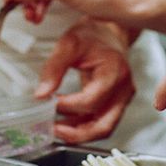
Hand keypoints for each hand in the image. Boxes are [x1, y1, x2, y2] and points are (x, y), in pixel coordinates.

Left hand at [35, 18, 135, 142]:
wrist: (109, 31)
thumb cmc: (92, 35)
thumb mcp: (69, 44)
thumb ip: (54, 68)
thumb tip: (41, 94)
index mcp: (115, 72)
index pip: (91, 101)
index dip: (68, 106)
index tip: (48, 102)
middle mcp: (124, 89)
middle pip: (104, 126)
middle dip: (76, 134)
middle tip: (53, 130)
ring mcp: (123, 98)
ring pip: (104, 128)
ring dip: (79, 134)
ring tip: (56, 129)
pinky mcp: (118, 103)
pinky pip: (102, 122)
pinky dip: (84, 127)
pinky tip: (65, 123)